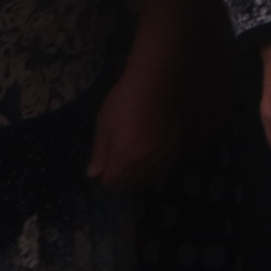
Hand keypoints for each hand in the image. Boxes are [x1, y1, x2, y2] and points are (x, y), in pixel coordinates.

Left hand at [87, 58, 180, 189]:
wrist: (157, 85)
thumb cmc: (124, 101)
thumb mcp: (104, 124)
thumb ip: (99, 153)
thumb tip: (94, 174)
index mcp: (126, 160)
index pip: (113, 184)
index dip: (105, 176)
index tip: (103, 162)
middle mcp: (147, 166)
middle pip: (131, 186)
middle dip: (120, 178)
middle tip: (115, 158)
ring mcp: (164, 160)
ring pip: (148, 180)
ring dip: (137, 174)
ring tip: (131, 154)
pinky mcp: (176, 152)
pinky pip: (161, 170)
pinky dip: (152, 167)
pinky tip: (147, 150)